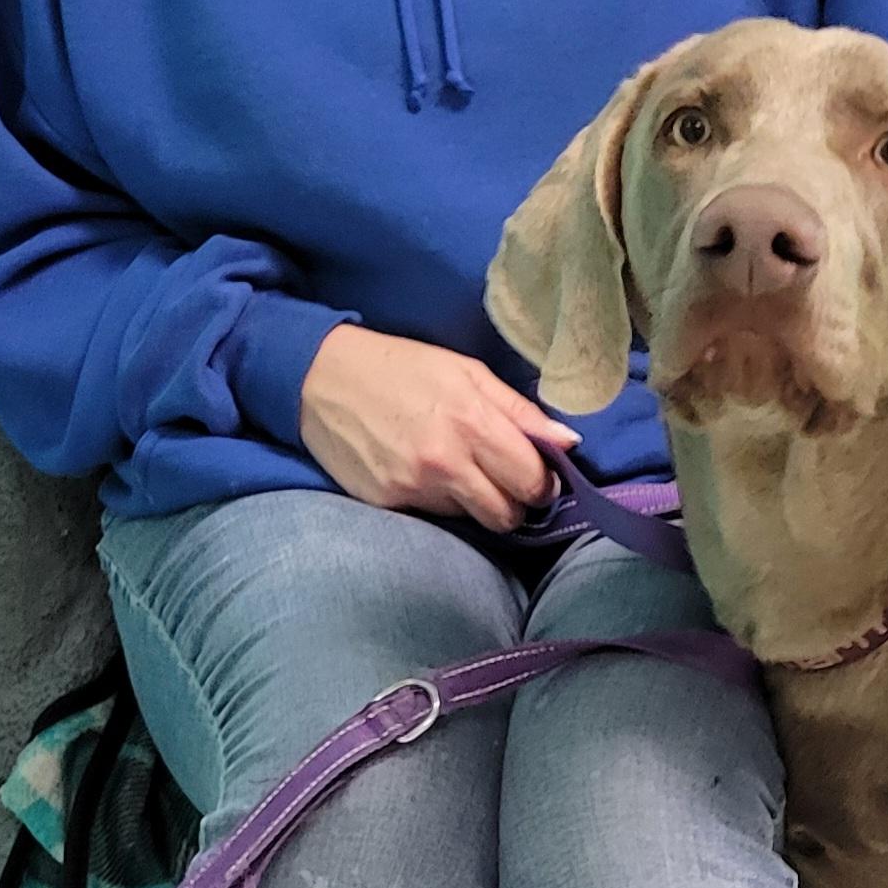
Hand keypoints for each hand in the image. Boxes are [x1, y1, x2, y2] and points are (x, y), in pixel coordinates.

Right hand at [297, 323, 578, 531]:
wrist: (317, 376)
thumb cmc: (401, 368)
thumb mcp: (465, 372)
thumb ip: (520, 412)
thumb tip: (569, 443)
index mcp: (472, 422)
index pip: (532, 481)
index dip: (541, 483)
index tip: (535, 475)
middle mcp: (446, 461)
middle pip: (508, 515)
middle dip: (514, 503)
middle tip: (502, 481)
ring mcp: (415, 487)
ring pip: (472, 519)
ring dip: (474, 501)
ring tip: (455, 469)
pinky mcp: (388, 503)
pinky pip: (434, 517)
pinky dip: (437, 501)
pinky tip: (421, 472)